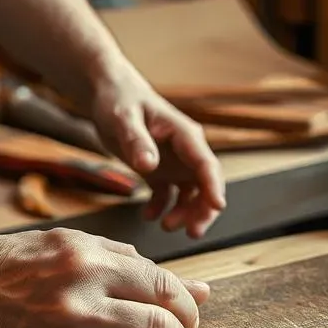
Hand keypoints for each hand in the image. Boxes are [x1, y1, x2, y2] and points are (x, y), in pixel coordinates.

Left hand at [88, 58, 225, 239]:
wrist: (109, 94)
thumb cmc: (119, 100)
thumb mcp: (123, 118)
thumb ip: (136, 141)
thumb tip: (148, 165)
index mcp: (185, 135)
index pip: (207, 164)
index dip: (214, 187)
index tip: (218, 207)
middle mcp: (186, 151)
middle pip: (206, 184)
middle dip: (203, 210)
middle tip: (192, 232)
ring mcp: (176, 162)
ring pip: (192, 194)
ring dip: (185, 213)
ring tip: (167, 227)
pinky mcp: (162, 170)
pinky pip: (170, 195)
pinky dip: (162, 208)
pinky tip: (148, 216)